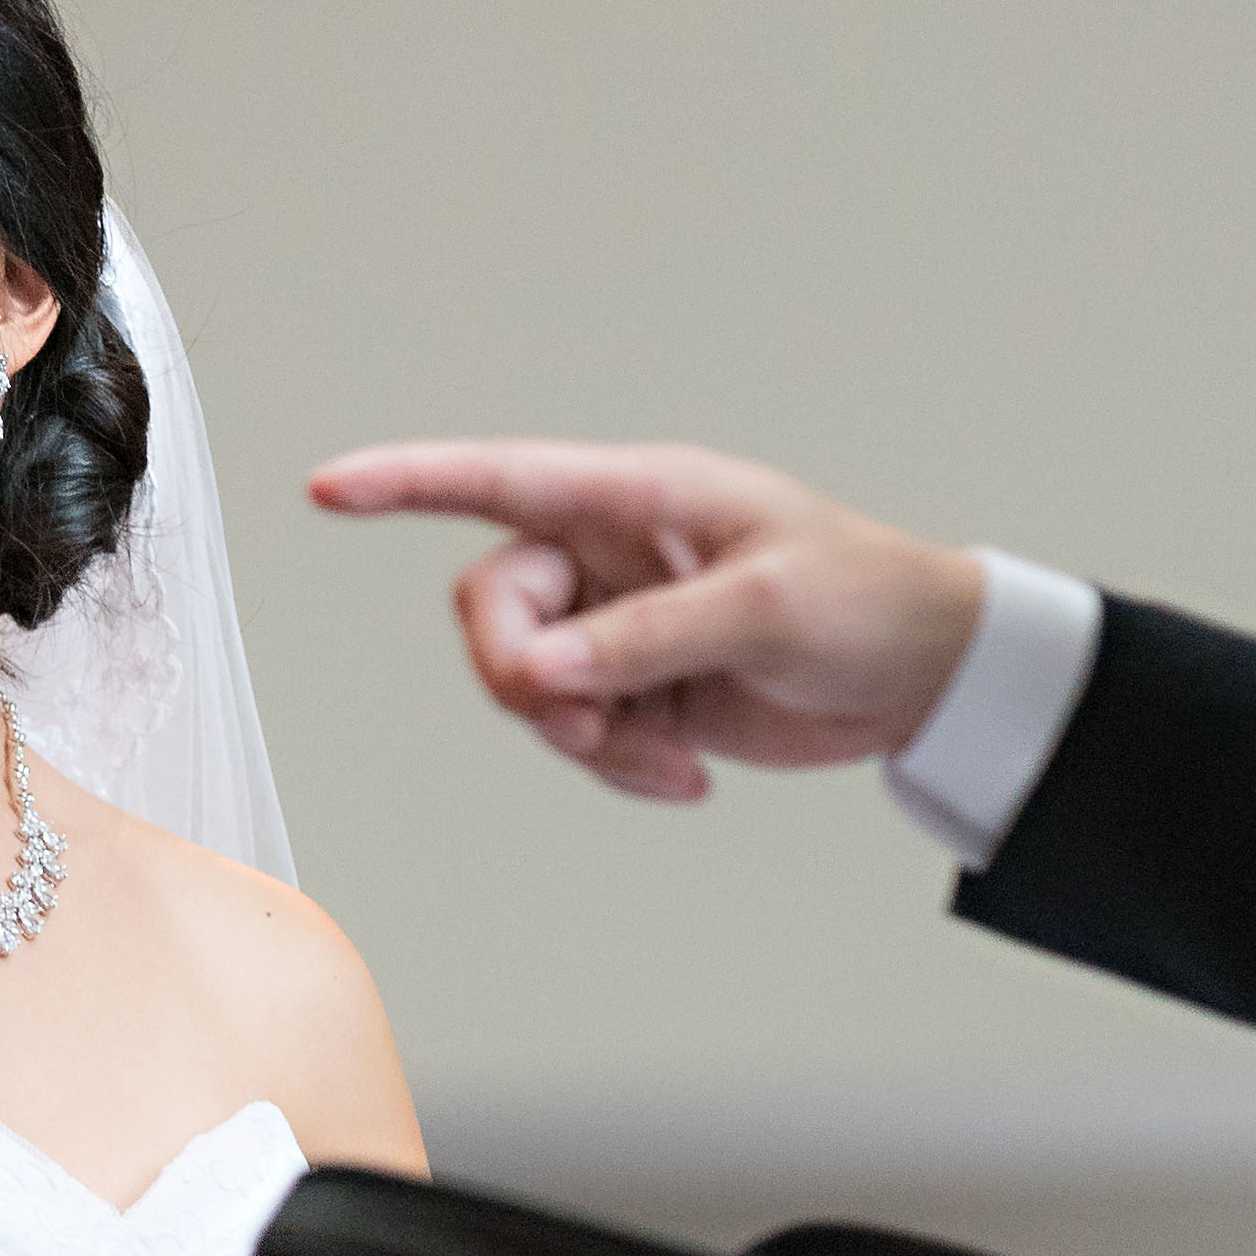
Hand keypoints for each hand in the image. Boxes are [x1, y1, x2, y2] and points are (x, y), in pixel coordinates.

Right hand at [307, 439, 985, 800]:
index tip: (328, 490)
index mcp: (635, 497)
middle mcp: (609, 554)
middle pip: (494, 609)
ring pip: (527, 684)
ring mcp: (618, 625)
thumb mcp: (761, 610)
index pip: (497, 480)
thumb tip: (537, 672)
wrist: (927, 675)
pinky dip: (618, 767)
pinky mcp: (636, 689)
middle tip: (581, 721)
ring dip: (580, 737)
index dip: (405, 482)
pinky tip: (687, 775)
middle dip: (520, 677)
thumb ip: (641, 640)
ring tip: (660, 759)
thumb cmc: (865, 597)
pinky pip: (578, 735)